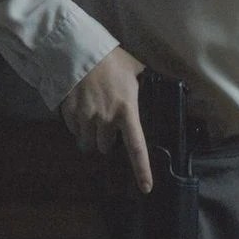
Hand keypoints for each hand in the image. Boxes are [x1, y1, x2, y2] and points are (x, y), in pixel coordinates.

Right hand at [59, 45, 152, 193]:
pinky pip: (74, 130)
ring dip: (91, 134)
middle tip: (107, 120)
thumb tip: (168, 83)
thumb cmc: (112, 59)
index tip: (145, 187)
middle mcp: (106, 119)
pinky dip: (78, 125)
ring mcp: (86, 118)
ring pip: (88, 141)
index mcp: (127, 110)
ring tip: (93, 115)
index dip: (141, 170)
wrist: (80, 50)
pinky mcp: (70, 114)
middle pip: (106, 146)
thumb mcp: (135, 69)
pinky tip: (81, 108)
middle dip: (107, 138)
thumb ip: (147, 82)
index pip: (136, 146)